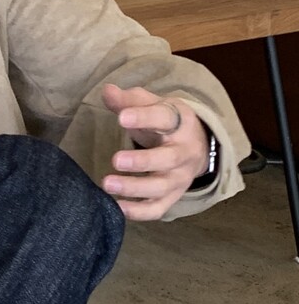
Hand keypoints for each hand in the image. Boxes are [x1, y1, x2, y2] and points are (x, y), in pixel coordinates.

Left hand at [100, 84, 209, 220]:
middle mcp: (184, 152)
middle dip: (142, 161)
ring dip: (135, 188)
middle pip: (167, 159)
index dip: (143, 117)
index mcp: (179, 123)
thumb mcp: (152, 104)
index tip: (121, 117)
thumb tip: (107, 91)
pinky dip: (140, 212)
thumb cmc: (165, 120)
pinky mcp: (173, 196)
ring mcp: (180, 177)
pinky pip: (158, 209)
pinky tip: (118, 206)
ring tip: (107, 184)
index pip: (163, 118)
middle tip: (116, 160)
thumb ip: (129, 99)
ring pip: (162, 187)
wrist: (196, 145)